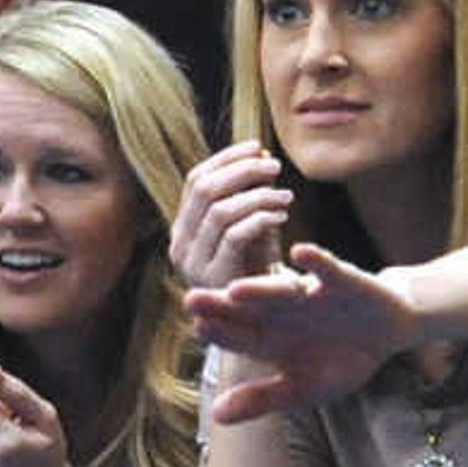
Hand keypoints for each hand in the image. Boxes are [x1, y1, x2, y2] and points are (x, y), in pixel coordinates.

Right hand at [170, 143, 296, 293]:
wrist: (260, 318)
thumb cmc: (256, 268)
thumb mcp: (249, 225)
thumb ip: (249, 193)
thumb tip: (260, 152)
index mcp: (183, 227)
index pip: (197, 180)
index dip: (227, 159)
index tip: (258, 147)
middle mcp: (180, 243)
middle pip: (205, 189)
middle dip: (242, 171)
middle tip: (275, 166)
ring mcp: (194, 262)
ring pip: (220, 210)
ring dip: (257, 195)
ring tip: (286, 194)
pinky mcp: (215, 278)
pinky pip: (235, 236)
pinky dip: (261, 218)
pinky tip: (282, 215)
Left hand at [184, 245, 426, 422]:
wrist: (389, 330)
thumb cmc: (342, 359)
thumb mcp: (303, 389)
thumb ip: (261, 399)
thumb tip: (217, 417)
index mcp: (269, 338)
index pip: (237, 336)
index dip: (220, 334)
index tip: (198, 329)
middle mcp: (283, 313)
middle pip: (249, 310)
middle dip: (223, 306)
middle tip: (192, 299)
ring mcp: (311, 295)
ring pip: (282, 291)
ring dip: (261, 290)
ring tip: (236, 289)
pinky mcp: (344, 281)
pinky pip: (329, 270)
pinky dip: (318, 263)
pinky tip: (300, 254)